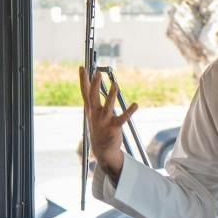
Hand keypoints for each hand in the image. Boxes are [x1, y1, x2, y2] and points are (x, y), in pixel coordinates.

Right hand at [80, 66, 136, 183]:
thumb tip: (92, 85)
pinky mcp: (114, 126)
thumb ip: (92, 99)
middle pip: (93, 97)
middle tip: (97, 73)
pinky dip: (129, 111)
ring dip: (111, 95)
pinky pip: (122, 118)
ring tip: (116, 84)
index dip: (83, 80)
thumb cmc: (99, 127)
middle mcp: (95, 113)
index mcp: (90, 109)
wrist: (102, 149)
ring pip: (108, 106)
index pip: (85, 92)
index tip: (82, 68)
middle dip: (95, 85)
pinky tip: (135, 104)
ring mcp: (104, 120)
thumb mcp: (93, 113)